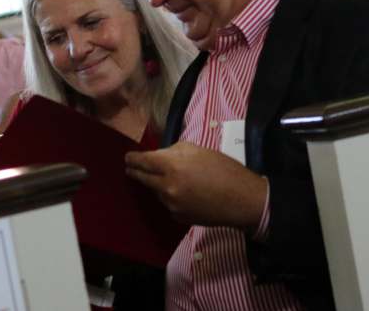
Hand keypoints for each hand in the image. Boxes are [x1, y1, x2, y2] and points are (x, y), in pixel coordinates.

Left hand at [125, 141, 267, 230]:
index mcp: (171, 166)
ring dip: (157, 184)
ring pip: (156, 191)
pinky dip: (171, 197)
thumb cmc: (224, 169)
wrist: (241, 200)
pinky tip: (185, 193)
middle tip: (131, 168)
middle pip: (142, 178)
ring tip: (168, 178)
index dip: (132, 159)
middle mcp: (165, 187)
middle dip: (135, 172)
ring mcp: (170, 205)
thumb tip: (162, 155)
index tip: (128, 157)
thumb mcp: (199, 150)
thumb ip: (175, 151)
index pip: (142, 161)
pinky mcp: (178, 217)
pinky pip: (168, 203)